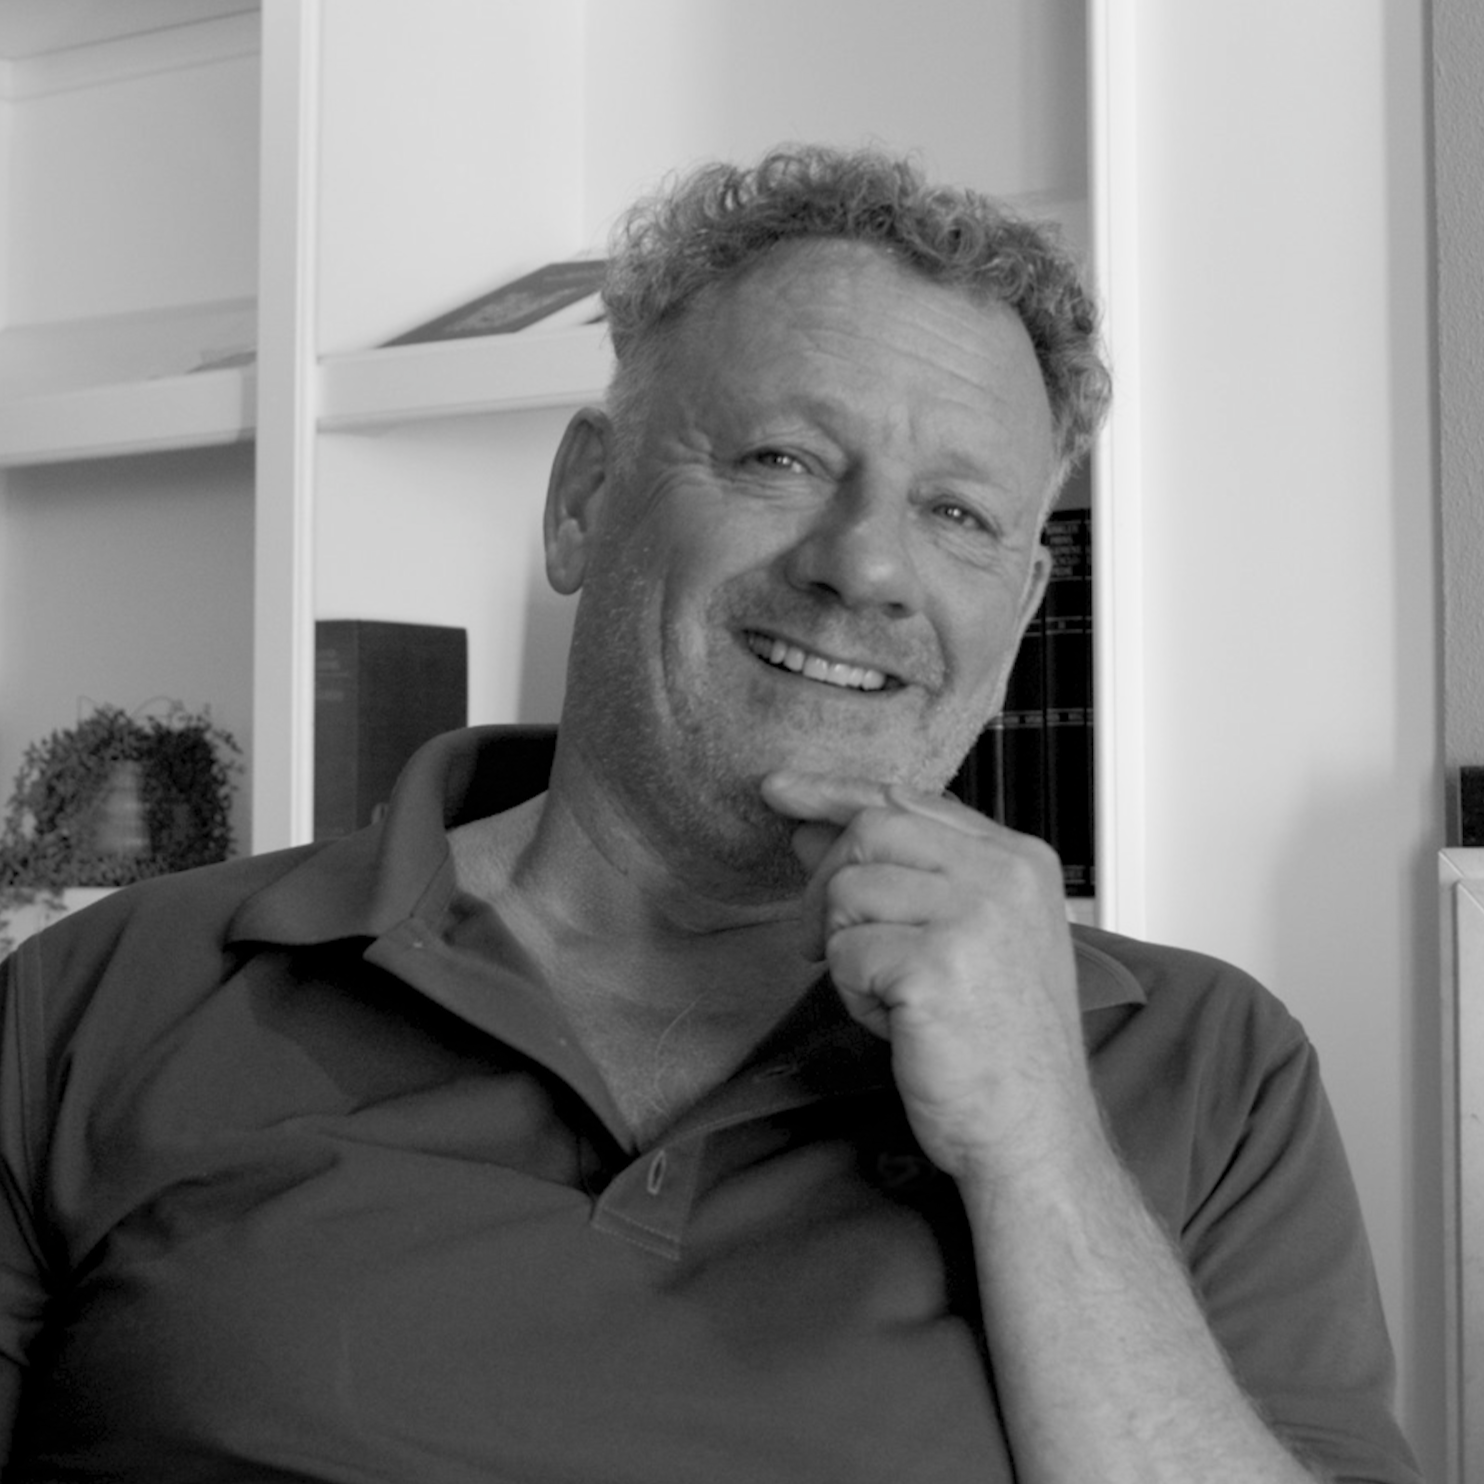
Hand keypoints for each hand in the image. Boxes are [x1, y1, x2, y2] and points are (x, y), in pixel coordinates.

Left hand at [761, 770, 1100, 1185]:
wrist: (1033, 1132)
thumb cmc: (999, 1045)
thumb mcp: (966, 939)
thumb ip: (903, 875)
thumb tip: (812, 830)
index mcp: (1019, 860)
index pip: (909, 798)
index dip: (836, 792)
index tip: (783, 791)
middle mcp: (1004, 874)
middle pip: (870, 830)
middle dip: (827, 886)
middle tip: (820, 943)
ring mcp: (975, 916)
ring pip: (849, 890)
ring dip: (846, 950)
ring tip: (891, 996)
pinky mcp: (936, 965)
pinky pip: (844, 951)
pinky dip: (853, 992)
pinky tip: (897, 1022)